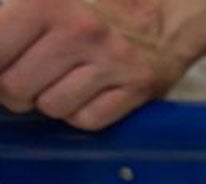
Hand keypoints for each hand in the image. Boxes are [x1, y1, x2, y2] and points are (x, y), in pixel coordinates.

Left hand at [0, 0, 184, 130]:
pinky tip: (85, 95)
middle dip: (15, 92)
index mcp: (46, 2)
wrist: (160, 15)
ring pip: (52, 108)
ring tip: (59, 85)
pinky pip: (88, 120)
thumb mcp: (45, 1)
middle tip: (26, 81)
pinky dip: (80, 114)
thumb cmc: (92, 9)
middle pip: (16, 88)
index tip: (3, 69)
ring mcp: (111, 62)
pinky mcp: (137, 87)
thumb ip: (9, 25)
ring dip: (50, 103)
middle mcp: (79, 31)